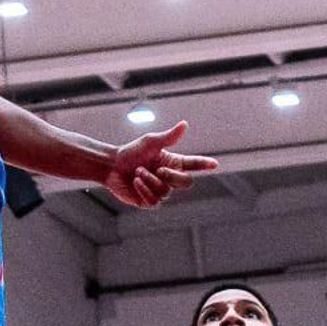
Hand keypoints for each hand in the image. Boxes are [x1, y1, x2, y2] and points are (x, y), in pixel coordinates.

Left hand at [104, 120, 218, 210]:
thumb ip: (168, 137)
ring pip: (166, 191)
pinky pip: (155, 201)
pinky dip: (144, 190)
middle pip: (186, 183)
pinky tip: (136, 182)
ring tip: (138, 172)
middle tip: (158, 169)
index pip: (193, 164)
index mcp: (173, 163)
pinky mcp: (149, 202)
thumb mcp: (150, 142)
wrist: (112, 166)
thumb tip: (184, 124)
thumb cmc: (131, 152)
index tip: (214, 164)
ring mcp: (160, 191)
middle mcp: (169, 178)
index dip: (204, 164)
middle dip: (172, 176)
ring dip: (150, 180)